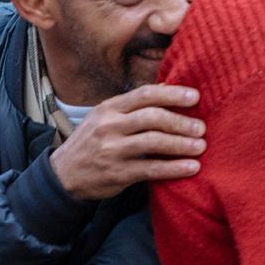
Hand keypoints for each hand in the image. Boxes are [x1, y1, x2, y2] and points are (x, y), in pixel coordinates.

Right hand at [48, 84, 204, 200]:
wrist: (63, 174)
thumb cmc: (91, 141)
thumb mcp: (104, 117)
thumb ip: (133, 106)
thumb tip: (168, 90)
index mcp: (108, 108)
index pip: (145, 95)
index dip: (173, 94)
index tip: (195, 97)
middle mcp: (109, 126)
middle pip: (152, 117)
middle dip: (181, 121)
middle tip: (201, 127)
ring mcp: (112, 150)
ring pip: (154, 142)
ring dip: (181, 144)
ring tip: (201, 146)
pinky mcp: (117, 173)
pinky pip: (151, 169)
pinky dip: (174, 168)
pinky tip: (191, 167)